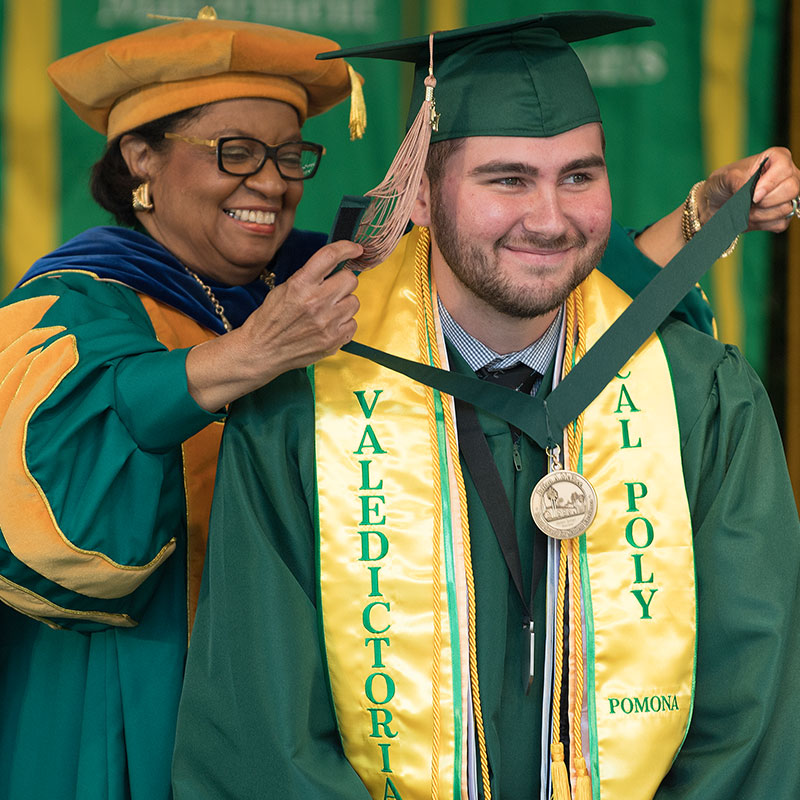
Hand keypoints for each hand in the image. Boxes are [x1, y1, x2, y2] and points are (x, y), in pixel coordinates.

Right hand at [241, 239, 361, 372]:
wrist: (262, 351)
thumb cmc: (270, 320)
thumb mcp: (283, 289)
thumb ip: (308, 278)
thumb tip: (333, 268)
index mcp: (300, 285)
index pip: (330, 256)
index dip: (347, 248)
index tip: (356, 249)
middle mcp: (316, 302)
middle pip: (350, 280)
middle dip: (343, 282)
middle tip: (332, 290)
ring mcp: (327, 323)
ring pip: (354, 302)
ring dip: (344, 304)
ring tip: (328, 311)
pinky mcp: (333, 340)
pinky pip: (353, 323)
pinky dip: (344, 324)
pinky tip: (329, 326)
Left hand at [701, 147, 799, 231]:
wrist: (715, 204)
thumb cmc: (723, 184)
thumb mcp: (725, 177)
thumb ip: (738, 181)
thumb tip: (749, 193)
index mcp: (776, 158)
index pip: (784, 168)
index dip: (770, 184)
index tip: (753, 195)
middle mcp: (787, 175)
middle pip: (791, 189)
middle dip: (766, 201)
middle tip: (748, 202)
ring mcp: (787, 196)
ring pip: (786, 208)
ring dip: (761, 214)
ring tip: (746, 209)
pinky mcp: (782, 215)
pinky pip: (781, 223)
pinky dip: (762, 224)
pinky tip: (751, 217)